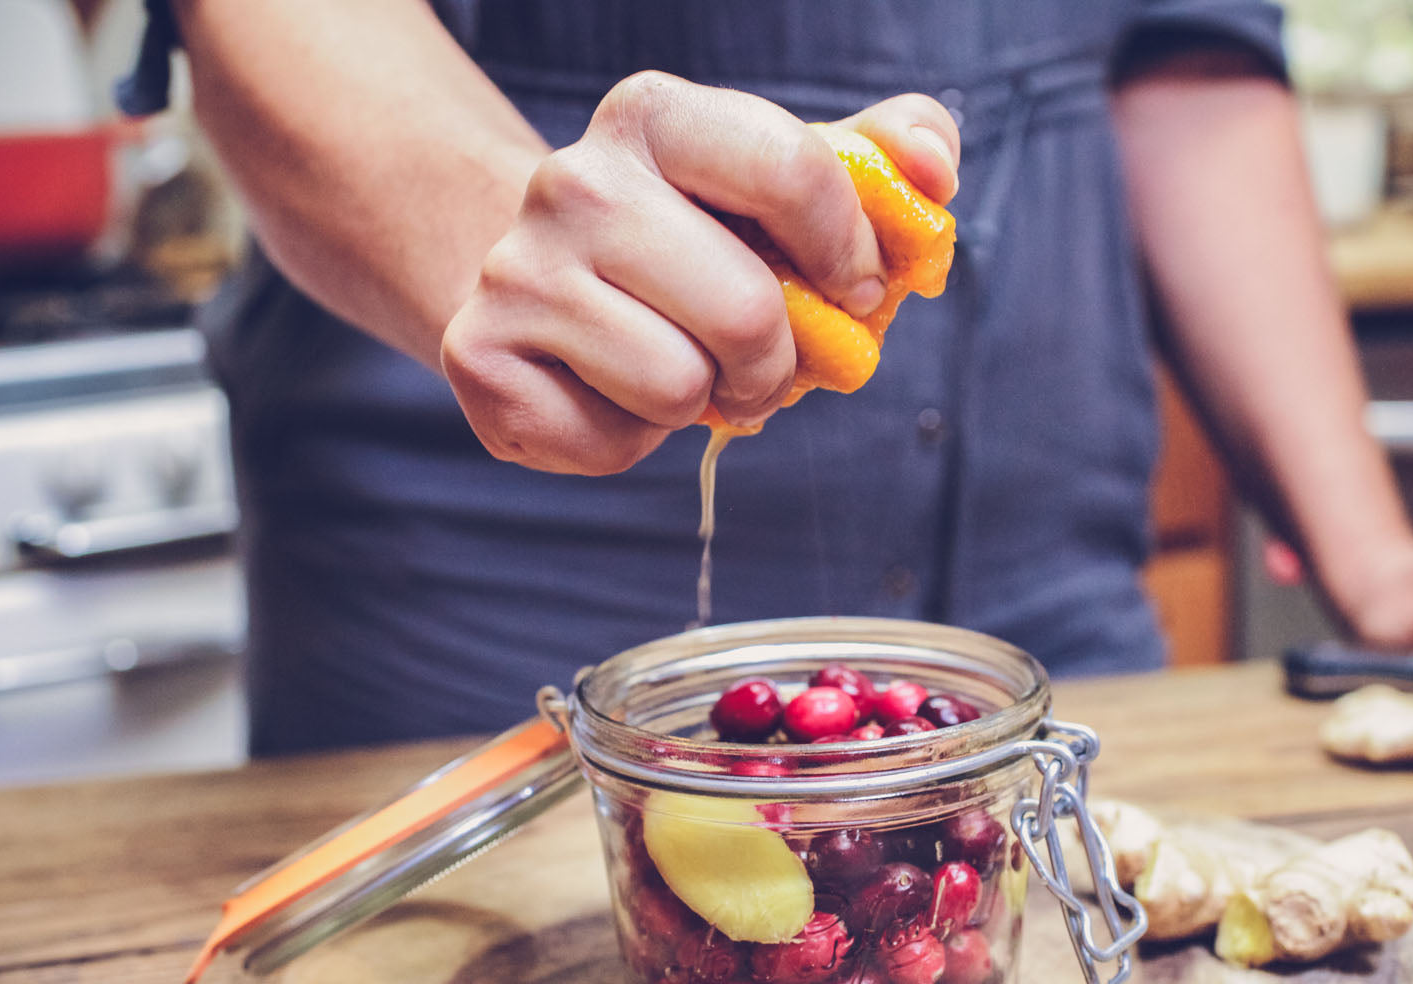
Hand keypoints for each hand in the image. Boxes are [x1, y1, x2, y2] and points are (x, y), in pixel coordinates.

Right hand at [440, 72, 959, 474]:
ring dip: (701, 400)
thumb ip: (875, 161)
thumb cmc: (685, 244)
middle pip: (747, 310)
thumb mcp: (778, 188)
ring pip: (679, 384)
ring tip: (675, 367)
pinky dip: (630, 438)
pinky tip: (605, 389)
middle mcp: (572, 180)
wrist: (539, 287)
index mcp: (654, 115)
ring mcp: (514, 269)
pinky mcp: (478, 356)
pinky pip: (612, 440)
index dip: (848, 252)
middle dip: (775, 359)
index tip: (851, 286)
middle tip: (753, 357)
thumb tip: (934, 167)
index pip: (794, 171)